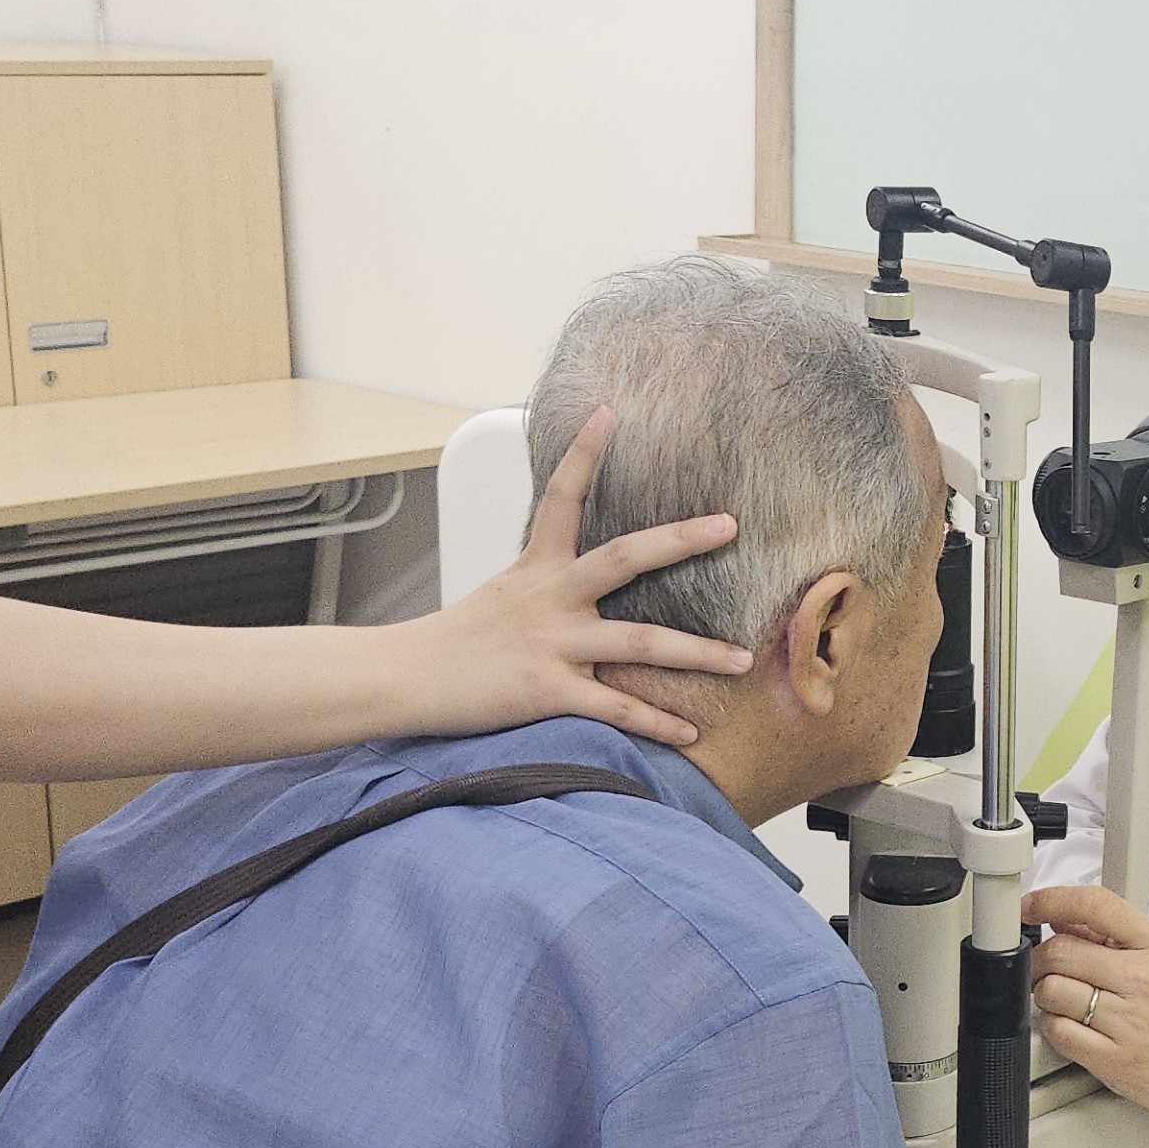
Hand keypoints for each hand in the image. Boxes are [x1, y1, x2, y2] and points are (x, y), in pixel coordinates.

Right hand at [394, 408, 757, 754]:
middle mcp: (551, 597)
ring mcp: (552, 642)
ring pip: (639, 642)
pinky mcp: (547, 690)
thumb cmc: (458, 641)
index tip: (611, 413)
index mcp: (538, 567)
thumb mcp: (504, 593)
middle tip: (730, 526)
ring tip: (743, 659)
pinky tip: (690, 734)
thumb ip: (548, 582)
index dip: (584, 452)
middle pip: (625, 557)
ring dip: (698, 653)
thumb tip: (588, 580)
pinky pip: (615, 708)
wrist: (405, 677)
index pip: (562, 495)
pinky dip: (656, 723)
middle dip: (681, 540)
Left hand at [1026, 883, 1148, 1120]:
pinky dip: (1054, 1026)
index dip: (1051, 900)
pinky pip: (1059, 1032)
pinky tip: (1070, 1025)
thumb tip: (1066, 922)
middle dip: (1042, 958)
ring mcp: (1128, 1021)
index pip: (1095, 905)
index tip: (1032, 906)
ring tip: (1063, 998)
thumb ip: (1121, 938)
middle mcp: (1142, 979)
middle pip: (1061, 952)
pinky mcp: (1114, 1060)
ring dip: (1046, 993)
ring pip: (1052, 992)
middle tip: (1046, 966)